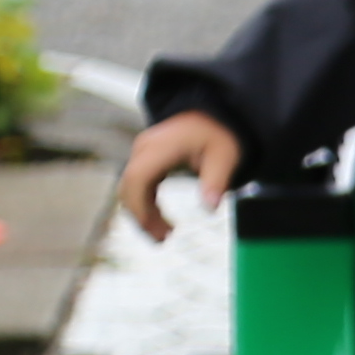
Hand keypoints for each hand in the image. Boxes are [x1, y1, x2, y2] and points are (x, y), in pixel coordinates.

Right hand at [116, 110, 238, 240]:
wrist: (213, 114)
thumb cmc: (219, 135)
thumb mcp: (225, 157)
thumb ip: (216, 182)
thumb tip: (210, 208)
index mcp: (161, 147)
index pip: (138, 177)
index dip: (140, 205)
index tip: (152, 228)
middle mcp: (144, 148)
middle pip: (129, 185)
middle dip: (140, 215)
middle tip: (162, 240)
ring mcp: (142, 153)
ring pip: (131, 188)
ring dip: (142, 213)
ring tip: (163, 237)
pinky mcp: (146, 160)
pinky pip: (139, 186)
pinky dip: (146, 205)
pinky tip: (161, 223)